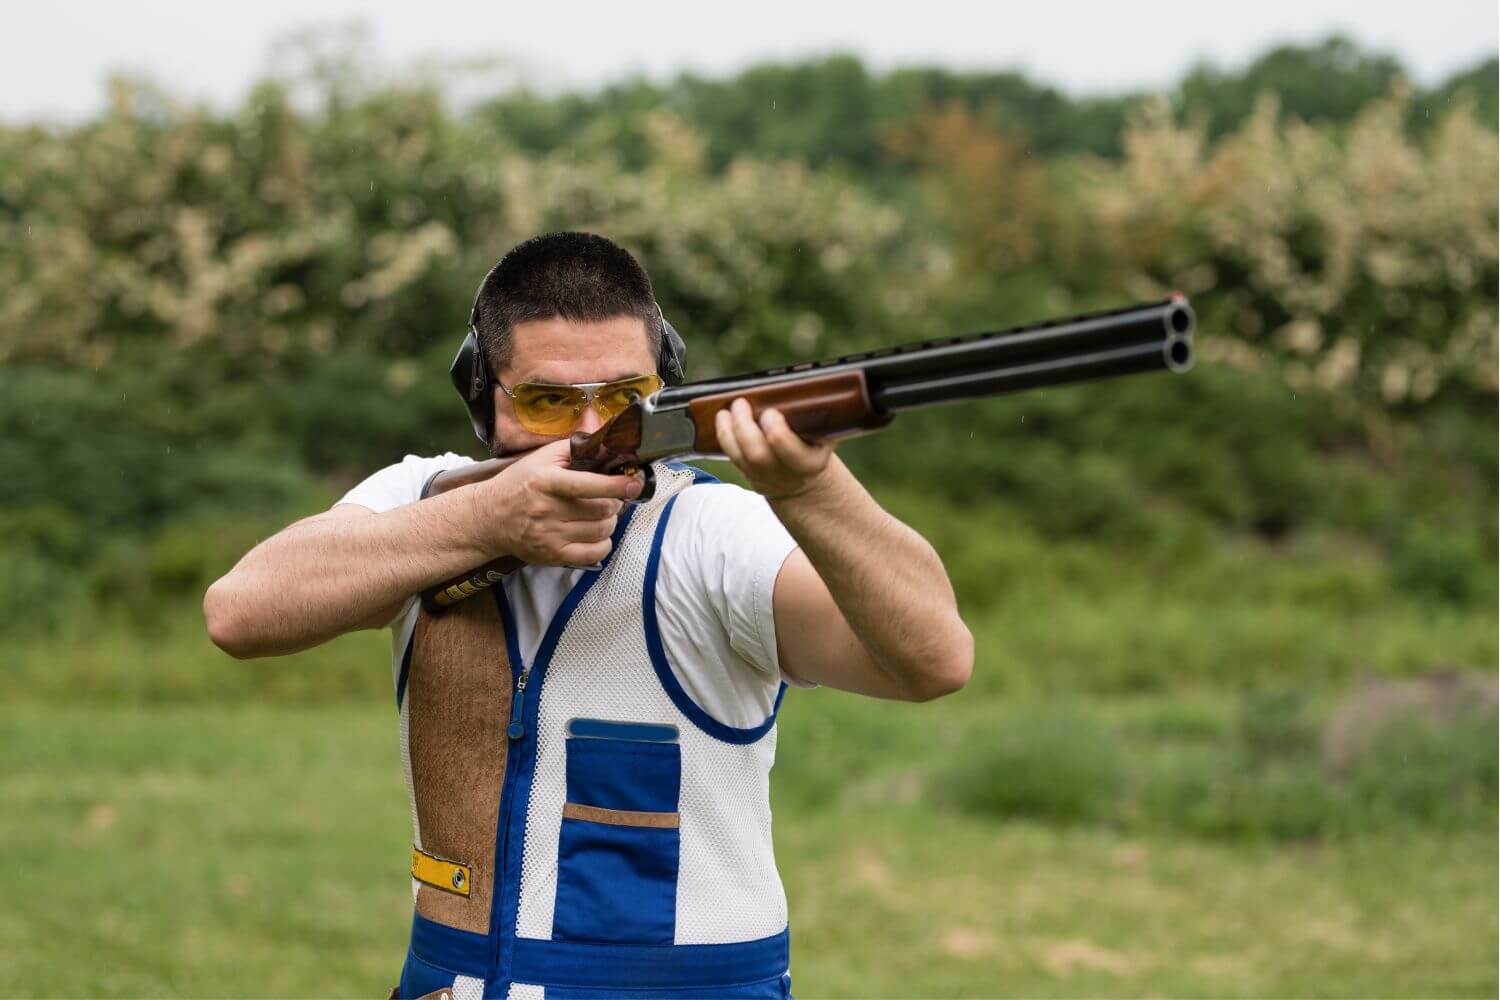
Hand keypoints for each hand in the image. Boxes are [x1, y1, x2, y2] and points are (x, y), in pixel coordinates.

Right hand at [472, 439, 641, 566]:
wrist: (489, 517)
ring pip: (602, 531)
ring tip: (601, 513)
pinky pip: (594, 553)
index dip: (617, 485)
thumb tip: (607, 441)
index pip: (589, 485)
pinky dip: (603, 543)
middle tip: (609, 497)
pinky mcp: (553, 555)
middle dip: (614, 502)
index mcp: (546, 482)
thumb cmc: (519, 483)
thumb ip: (574, 448)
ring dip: (609, 521)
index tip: (634, 483)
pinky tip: (595, 533)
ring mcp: (550, 536)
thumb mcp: (541, 458)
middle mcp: (547, 510)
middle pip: (602, 510)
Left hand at [715, 398, 836, 499]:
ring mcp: (764, 478)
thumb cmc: (815, 448)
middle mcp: (785, 474)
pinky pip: (732, 457)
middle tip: (740, 403)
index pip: (788, 449)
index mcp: (808, 463)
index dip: (776, 430)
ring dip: (727, 431)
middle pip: (757, 455)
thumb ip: (817, 416)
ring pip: (739, 457)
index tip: (770, 411)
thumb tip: (808, 385)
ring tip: (725, 411)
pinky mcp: (748, 476)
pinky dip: (724, 436)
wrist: (807, 481)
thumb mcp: (825, 435)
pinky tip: (722, 419)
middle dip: (744, 426)